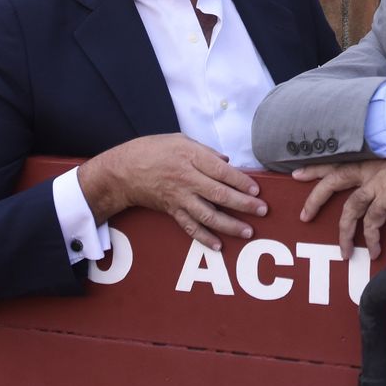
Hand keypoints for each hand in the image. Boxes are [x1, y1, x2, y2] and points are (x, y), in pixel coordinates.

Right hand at [78, 133, 267, 250]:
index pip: (221, 171)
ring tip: (248, 231)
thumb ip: (206, 151)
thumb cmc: (152, 150)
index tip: (257, 190)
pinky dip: (204, 238)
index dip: (241, 181)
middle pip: (219, 194)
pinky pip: (189, 226)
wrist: (123, 170)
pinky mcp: (171, 211)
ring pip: (207, 214)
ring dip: (229, 224)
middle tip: (262, 211)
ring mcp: (179, 197)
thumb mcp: (179, 140)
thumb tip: (227, 162)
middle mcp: (186, 178)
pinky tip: (218, 245)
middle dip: (243, 204)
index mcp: (190, 157)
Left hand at [295, 153, 385, 257]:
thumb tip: (384, 194)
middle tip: (303, 217)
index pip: (339, 161)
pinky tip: (373, 251)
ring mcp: (381, 180)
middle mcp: (373, 168)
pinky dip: (370, 238)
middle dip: (315, 198)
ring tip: (343, 253)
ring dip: (344, 233)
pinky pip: (372, 221)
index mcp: (375, 159)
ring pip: (350, 208)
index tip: (297, 174)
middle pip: (334, 179)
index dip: (317, 168)